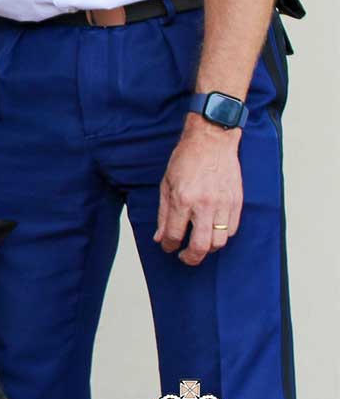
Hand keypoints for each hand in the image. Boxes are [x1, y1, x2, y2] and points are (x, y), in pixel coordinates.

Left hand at [154, 114, 242, 264]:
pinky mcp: (237, 202)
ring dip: (208, 248)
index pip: (175, 235)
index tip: (168, 247)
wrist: (211, 140)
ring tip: (199, 243)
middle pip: (201, 246)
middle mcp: (204, 204)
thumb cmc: (186, 159)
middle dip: (191, 258)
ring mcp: (223, 204)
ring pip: (219, 242)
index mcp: (183, 199)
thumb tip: (160, 237)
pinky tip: (213, 231)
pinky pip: (233, 230)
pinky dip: (223, 236)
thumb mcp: (166, 184)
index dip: (169, 246)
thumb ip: (163, 213)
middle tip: (185, 257)